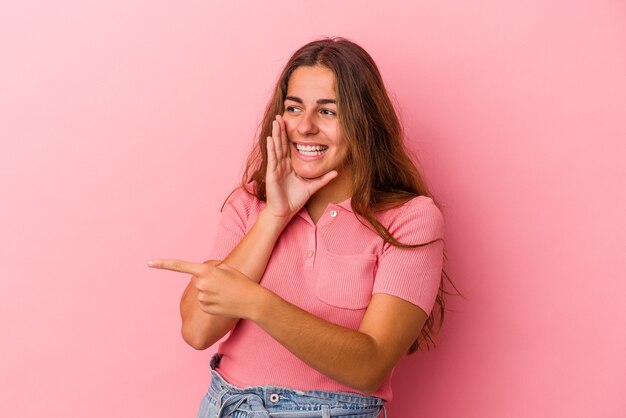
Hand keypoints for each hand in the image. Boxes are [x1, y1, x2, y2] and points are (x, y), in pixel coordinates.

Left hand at [148, 258, 266, 319]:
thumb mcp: (227, 269)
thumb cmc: (241, 282)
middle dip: (207, 280)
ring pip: (201, 292)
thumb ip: (210, 271)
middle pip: (196, 280)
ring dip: (211, 291)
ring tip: (226, 292)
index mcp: (205, 271)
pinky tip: (224, 302)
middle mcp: (201, 284)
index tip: (149, 263)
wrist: (251, 301)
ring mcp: (202, 297)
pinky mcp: (205, 308)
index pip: (180, 266)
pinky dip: (213, 301)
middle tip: (223, 283)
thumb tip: (199, 280)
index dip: (163, 264)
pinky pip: (204, 302)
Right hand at [265, 114, 337, 220]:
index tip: (290, 121)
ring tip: (276, 121)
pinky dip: (271, 148)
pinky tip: (270, 138)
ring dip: (276, 134)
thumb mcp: (312, 186)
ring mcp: (276, 168)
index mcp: (289, 165)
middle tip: (280, 115)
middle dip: (281, 129)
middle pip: (281, 143)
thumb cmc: (294, 200)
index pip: (289, 146)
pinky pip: (273, 158)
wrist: (284, 212)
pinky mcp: (272, 173)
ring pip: (276, 147)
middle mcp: (281, 164)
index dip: (289, 134)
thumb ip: (323, 179)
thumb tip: (336, 172)